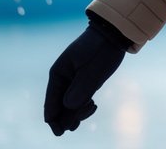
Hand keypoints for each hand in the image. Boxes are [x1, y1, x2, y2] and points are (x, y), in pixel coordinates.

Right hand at [44, 14, 130, 135]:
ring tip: (92, 107)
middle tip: (84, 116)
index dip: (54, 121)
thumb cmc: (102, 49)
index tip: (61, 132)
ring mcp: (72, 80)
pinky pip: (78, 99)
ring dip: (77, 112)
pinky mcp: (83, 80)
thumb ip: (80, 89)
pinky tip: (93, 105)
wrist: (114, 33)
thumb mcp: (92, 70)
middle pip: (59, 108)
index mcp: (58, 74)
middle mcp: (62, 78)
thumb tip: (68, 109)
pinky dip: (83, 106)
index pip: (50, 104)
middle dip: (69, 117)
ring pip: (69, 105)